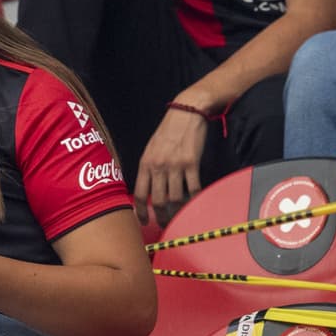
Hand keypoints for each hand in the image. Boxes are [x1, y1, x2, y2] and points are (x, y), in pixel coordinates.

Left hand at [134, 107, 206, 226]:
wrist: (187, 112)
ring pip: (175, 198)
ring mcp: (175, 165)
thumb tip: (148, 188)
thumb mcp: (151, 148)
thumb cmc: (168, 131)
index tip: (143, 222)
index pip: (140, 194)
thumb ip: (149, 168)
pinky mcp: (192, 163)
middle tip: (164, 224)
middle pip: (158, 201)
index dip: (140, 211)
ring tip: (180, 216)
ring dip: (178, 211)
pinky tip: (195, 202)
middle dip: (160, 217)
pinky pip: (193, 188)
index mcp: (145, 163)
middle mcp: (158, 166)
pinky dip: (194, 198)